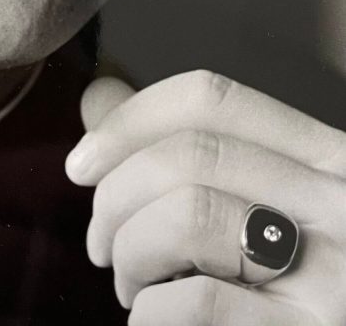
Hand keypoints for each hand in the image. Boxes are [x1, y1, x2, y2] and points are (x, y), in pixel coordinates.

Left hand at [65, 70, 345, 324]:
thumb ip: (177, 151)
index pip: (211, 98)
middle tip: (101, 245)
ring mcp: (335, 273)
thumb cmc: (274, 290)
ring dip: (131, 254)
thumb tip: (98, 97)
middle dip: (116, 198)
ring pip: (188, 216)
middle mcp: (339, 202)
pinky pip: (197, 301)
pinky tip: (155, 319)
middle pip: (191, 153)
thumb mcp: (249, 206)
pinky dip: (150, 312)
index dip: (129, 120)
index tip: (81, 164)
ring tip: (132, 286)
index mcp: (324, 156)